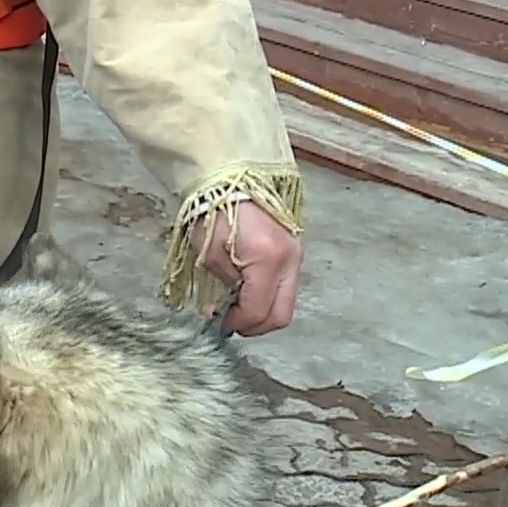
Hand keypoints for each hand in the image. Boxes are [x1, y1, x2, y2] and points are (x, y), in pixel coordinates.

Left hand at [189, 201, 302, 336]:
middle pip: (282, 314)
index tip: (219, 324)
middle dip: (255, 326)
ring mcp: (296, 256)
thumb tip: (229, 308)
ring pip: (286, 302)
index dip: (238, 323)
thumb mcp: (212, 255)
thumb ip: (228, 286)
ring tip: (236, 307)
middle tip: (231, 323)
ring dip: (262, 312)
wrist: (231, 180)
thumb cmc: (214, 213)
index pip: (258, 310)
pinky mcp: (293, 252)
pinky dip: (268, 297)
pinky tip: (246, 292)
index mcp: (267, 260)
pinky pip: (285, 287)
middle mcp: (289, 260)